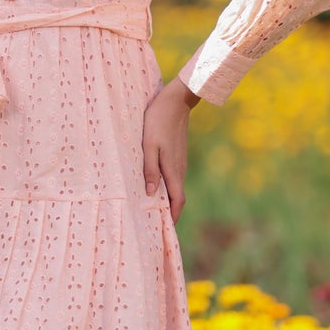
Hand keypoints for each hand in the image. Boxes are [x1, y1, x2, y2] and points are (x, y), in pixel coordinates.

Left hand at [141, 78, 197, 220]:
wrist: (176, 100)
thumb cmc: (158, 121)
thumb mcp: (149, 145)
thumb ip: (149, 169)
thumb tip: (149, 193)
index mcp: (173, 169)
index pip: (177, 200)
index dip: (173, 216)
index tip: (166, 230)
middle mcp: (179, 168)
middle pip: (177, 197)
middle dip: (170, 212)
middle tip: (157, 224)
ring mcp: (180, 160)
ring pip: (175, 186)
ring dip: (168, 199)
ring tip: (154, 209)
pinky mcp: (178, 153)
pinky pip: (174, 176)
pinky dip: (168, 186)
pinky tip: (156, 186)